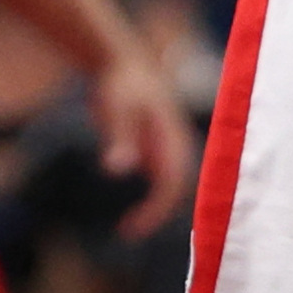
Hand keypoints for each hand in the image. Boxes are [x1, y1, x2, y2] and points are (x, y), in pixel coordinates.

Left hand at [89, 44, 196, 241]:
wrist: (122, 60)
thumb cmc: (121, 83)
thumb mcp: (117, 108)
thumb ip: (120, 137)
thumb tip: (117, 170)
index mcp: (172, 137)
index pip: (172, 182)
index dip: (157, 207)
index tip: (133, 225)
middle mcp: (175, 145)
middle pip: (176, 188)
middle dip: (157, 212)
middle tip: (129, 231)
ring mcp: (168, 147)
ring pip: (169, 186)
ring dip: (155, 208)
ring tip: (129, 228)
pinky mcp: (156, 148)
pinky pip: (160, 180)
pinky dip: (150, 199)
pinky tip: (131, 213)